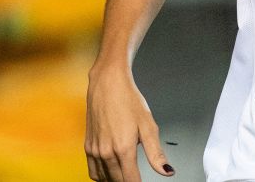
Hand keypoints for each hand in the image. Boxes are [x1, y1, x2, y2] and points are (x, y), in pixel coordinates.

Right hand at [85, 65, 173, 180]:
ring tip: (126, 175)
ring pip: (104, 178)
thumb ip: (156, 154)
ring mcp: (94, 150)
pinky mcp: (87, 146)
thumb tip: (167, 171)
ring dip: (115, 179)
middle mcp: (106, 152)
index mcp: (123, 149)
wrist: (107, 84)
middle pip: (117, 181)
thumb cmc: (128, 100)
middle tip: (137, 178)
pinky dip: (102, 176)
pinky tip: (112, 171)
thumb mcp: (148, 126)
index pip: (130, 181)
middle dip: (127, 181)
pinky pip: (93, 171)